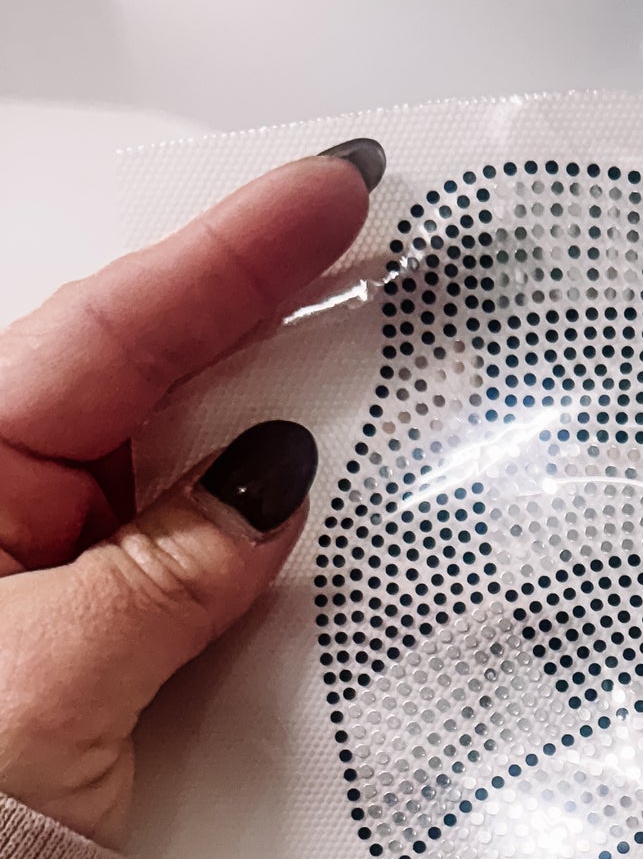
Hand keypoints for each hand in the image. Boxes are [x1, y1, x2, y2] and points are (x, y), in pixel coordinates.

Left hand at [0, 138, 384, 850]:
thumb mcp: (54, 669)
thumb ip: (166, 568)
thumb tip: (272, 480)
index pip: (116, 331)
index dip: (234, 254)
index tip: (336, 188)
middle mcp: (13, 498)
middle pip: (158, 367)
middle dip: (270, 299)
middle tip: (385, 234)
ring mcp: (67, 560)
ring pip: (193, 455)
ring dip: (287, 406)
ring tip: (388, 338)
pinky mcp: (115, 630)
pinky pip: (206, 547)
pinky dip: (274, 520)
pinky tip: (339, 490)